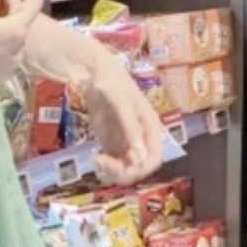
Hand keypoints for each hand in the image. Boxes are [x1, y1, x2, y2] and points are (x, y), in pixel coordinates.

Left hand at [83, 57, 165, 184]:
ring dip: (111, 172)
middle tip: (101, 161)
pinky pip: (113, 164)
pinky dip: (104, 167)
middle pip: (139, 168)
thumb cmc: (110, 82)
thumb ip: (131, 128)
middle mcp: (141, 138)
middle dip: (122, 171)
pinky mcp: (111, 143)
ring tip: (95, 159)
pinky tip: (94, 158)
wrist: (92, 74)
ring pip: (125, 169)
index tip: (121, 165)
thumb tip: (139, 157)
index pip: (154, 159)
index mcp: (150, 128)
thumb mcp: (120, 102)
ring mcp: (126, 142)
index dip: (141, 168)